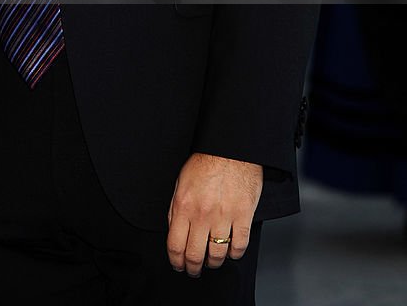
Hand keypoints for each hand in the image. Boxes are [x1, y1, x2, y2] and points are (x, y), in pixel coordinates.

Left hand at [167, 153, 262, 277]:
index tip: (178, 265)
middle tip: (194, 269)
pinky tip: (231, 251)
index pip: (176, 245)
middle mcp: (203, 214)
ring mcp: (224, 216)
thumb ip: (175, 209)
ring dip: (213, 262)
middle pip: (195, 255)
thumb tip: (174, 232)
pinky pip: (239, 245)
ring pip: (218, 254)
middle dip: (193, 268)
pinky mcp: (244, 215)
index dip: (176, 261)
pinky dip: (235, 254)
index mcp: (184, 206)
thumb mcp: (181, 183)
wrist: (231, 148)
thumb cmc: (206, 162)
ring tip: (212, 261)